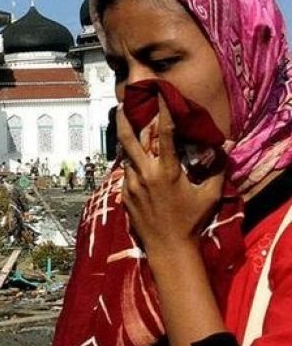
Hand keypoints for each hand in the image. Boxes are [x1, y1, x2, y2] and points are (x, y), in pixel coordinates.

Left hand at [118, 95, 223, 257]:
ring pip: (127, 157)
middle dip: (123, 120)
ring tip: (129, 131)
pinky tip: (136, 163)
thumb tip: (225, 149)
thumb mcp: (209, 196)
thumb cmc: (191, 222)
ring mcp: (131, 185)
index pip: (164, 135)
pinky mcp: (124, 196)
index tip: (161, 96)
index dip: (163, 112)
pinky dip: (132, 165)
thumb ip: (217, 170)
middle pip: (127, 140)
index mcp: (166, 171)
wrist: (168, 249)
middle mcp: (144, 175)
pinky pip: (126, 174)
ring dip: (129, 144)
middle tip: (120, 105)